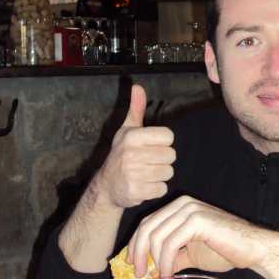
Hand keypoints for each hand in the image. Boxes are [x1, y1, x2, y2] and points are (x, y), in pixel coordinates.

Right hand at [95, 84, 175, 209]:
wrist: (107, 186)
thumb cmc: (121, 155)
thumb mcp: (126, 131)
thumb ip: (136, 109)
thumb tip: (138, 86)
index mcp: (132, 136)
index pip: (168, 136)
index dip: (163, 143)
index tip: (151, 147)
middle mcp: (131, 154)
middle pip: (171, 155)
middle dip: (162, 160)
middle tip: (149, 162)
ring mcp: (133, 173)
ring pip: (168, 172)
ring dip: (160, 175)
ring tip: (146, 173)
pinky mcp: (136, 191)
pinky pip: (161, 188)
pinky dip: (156, 189)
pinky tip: (144, 185)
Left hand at [128, 195, 273, 278]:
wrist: (253, 249)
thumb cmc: (225, 250)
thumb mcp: (191, 254)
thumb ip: (171, 258)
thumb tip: (150, 271)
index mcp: (179, 207)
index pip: (148, 223)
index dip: (135, 244)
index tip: (131, 264)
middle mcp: (182, 204)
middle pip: (147, 227)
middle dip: (138, 252)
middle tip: (137, 273)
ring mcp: (190, 210)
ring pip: (156, 235)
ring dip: (153, 261)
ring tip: (160, 277)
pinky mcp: (197, 220)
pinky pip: (170, 243)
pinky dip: (165, 261)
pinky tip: (169, 274)